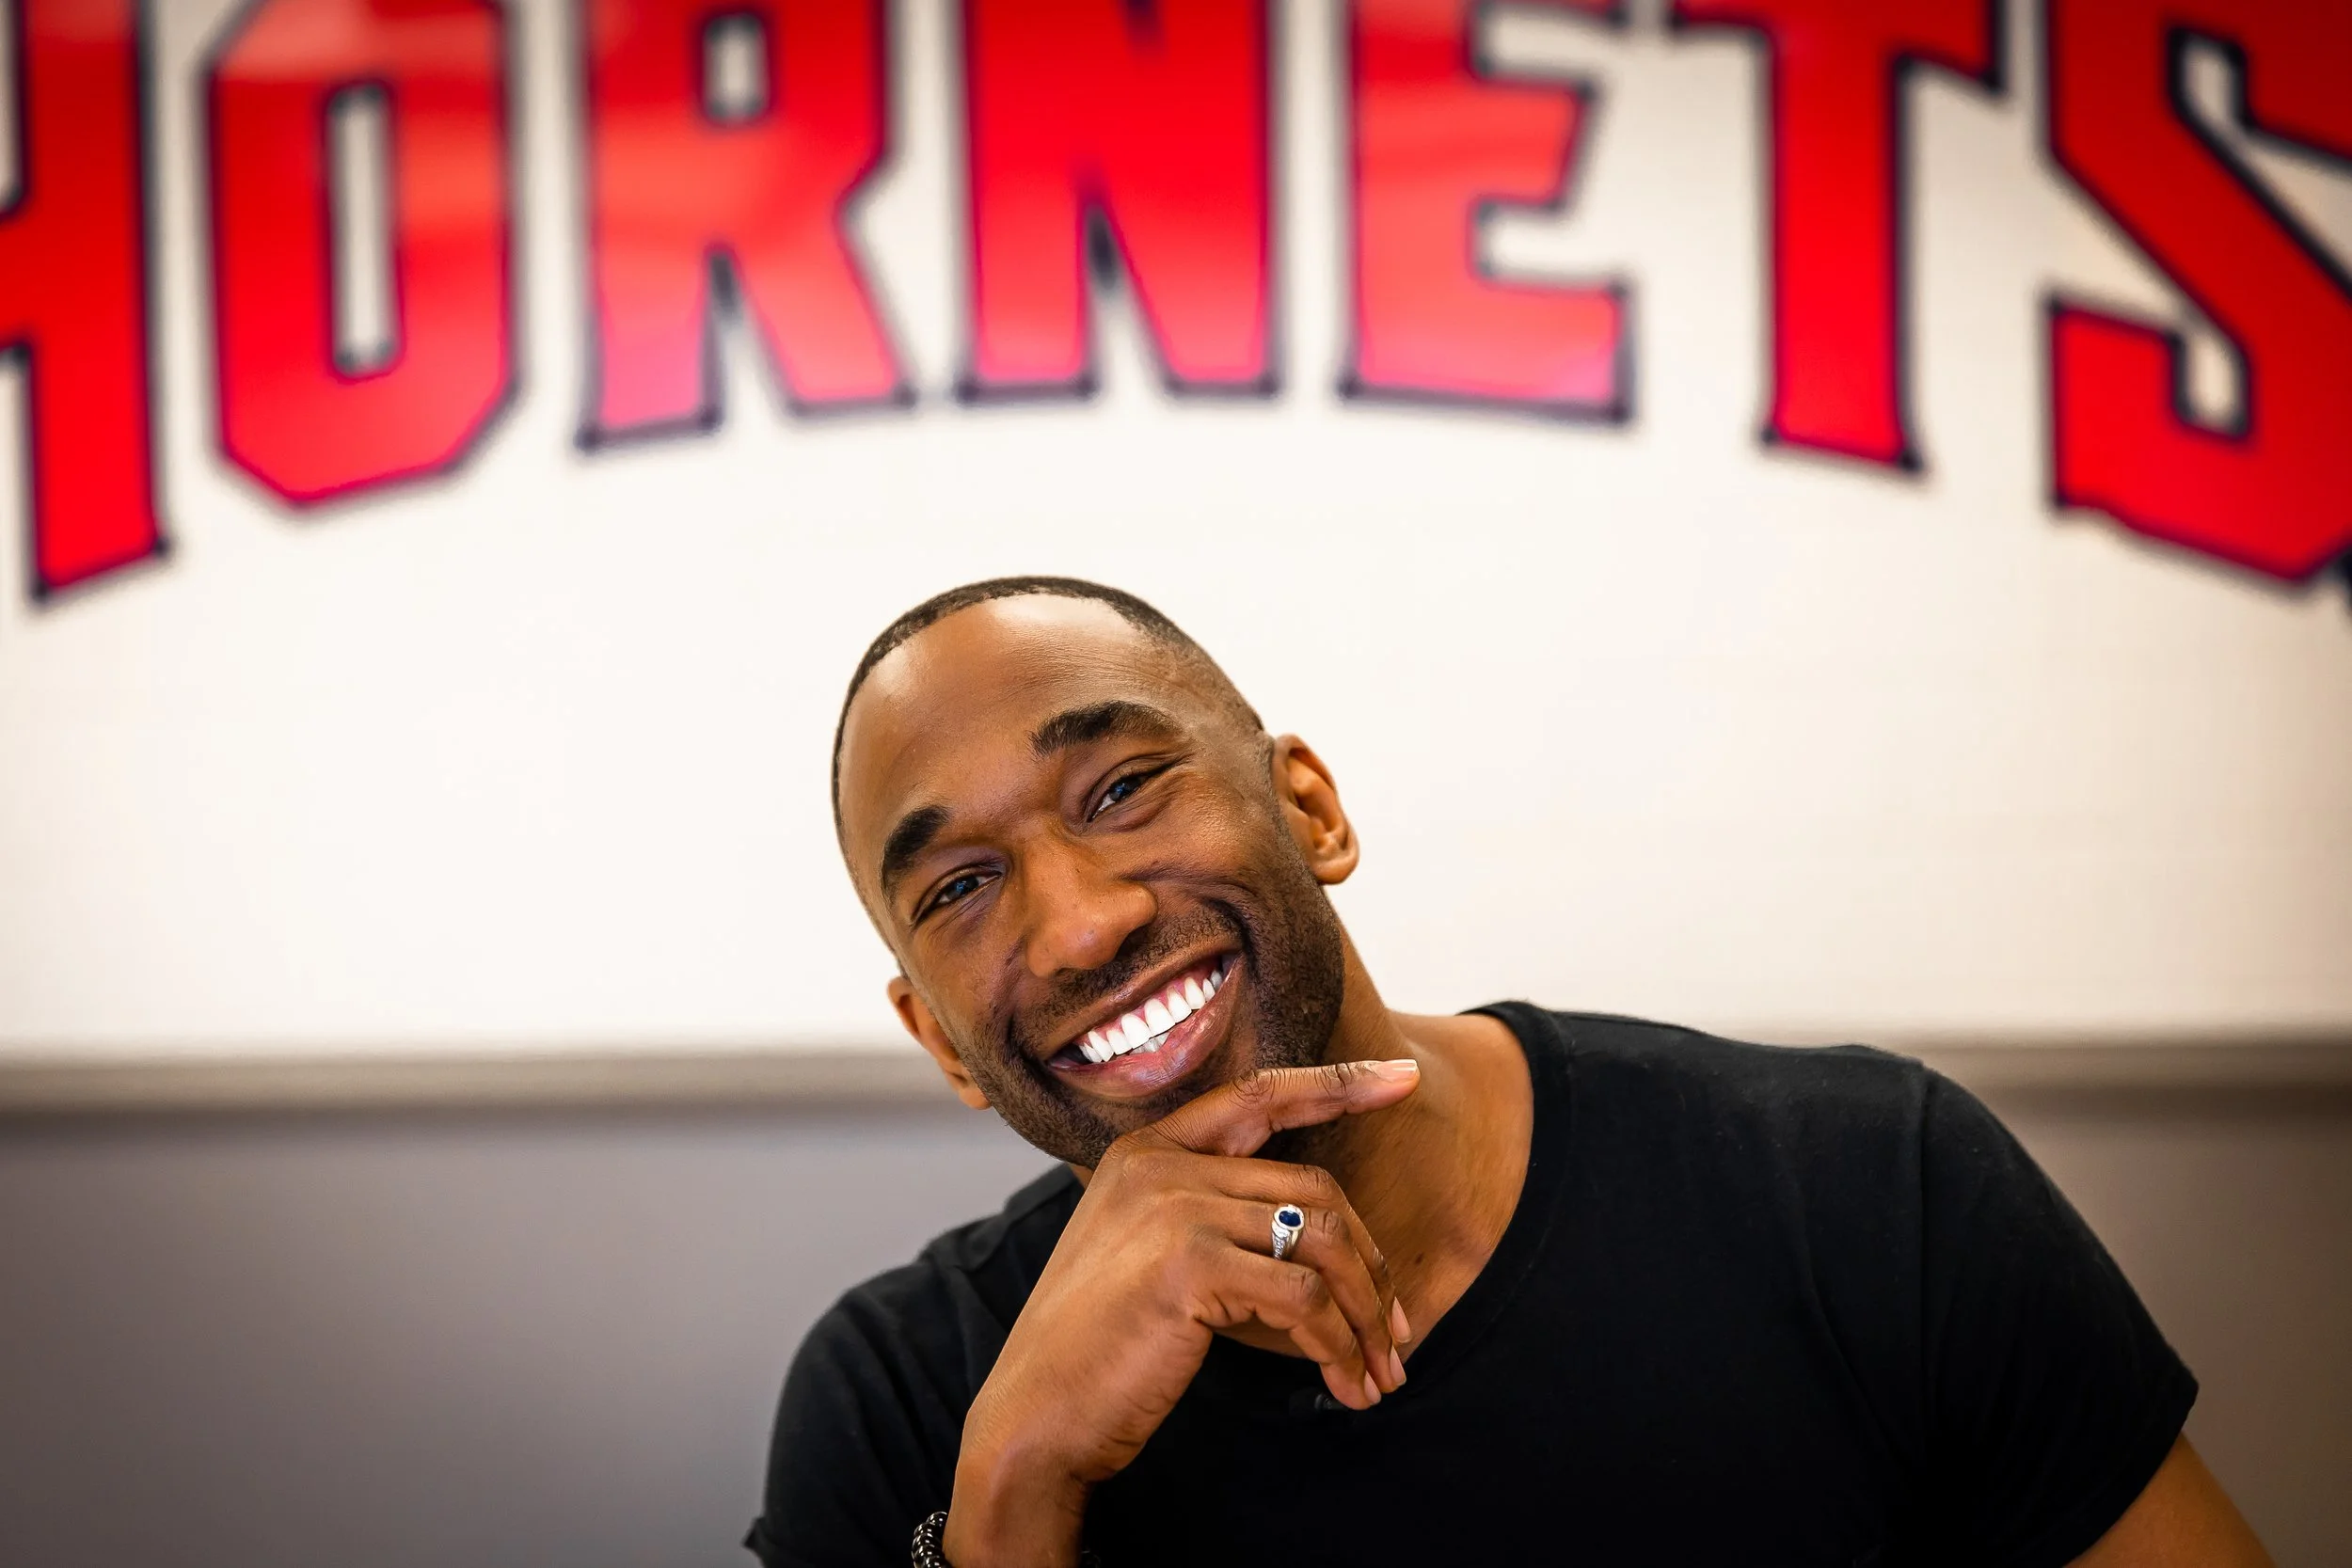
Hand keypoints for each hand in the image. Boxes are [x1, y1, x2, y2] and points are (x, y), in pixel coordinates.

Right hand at [942, 1059, 1421, 1567]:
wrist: (1036, 1417)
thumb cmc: (1099, 1351)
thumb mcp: (1148, 1259)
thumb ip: (1210, 1222)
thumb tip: (1317, 1238)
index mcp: (1145, 1152)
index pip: (1258, 1096)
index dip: (1336, 1084)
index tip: (1401, 1079)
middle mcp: (1159, 1165)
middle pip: (1315, 1190)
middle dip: (1372, 1268)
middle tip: (1399, 1333)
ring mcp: (1173, 1208)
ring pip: (1323, 1242)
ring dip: (1367, 1315)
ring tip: (1382, 1372)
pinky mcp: (1190, 1265)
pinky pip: (1303, 1298)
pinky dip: (1339, 1344)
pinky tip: (1343, 1383)